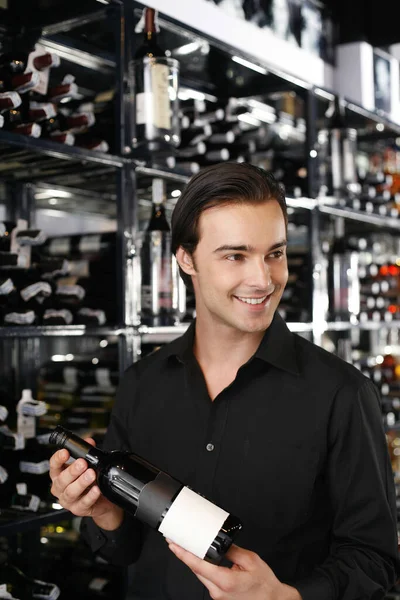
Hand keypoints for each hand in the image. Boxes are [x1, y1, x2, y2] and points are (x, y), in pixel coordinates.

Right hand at [49, 437, 122, 528]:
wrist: (101, 500)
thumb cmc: (90, 480)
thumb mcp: (88, 464)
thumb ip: (87, 451)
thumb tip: (89, 442)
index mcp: (59, 474)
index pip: (54, 465)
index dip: (58, 459)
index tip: (65, 452)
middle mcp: (60, 488)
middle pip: (61, 480)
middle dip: (72, 471)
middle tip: (82, 463)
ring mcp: (68, 500)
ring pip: (71, 492)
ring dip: (81, 482)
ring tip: (91, 474)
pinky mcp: (78, 509)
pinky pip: (83, 503)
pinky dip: (90, 496)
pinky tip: (96, 489)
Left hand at [167, 542, 300, 599]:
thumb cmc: (265, 584)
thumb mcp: (251, 560)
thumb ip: (232, 551)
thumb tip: (219, 543)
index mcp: (225, 581)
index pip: (197, 566)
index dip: (183, 554)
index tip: (173, 544)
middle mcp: (218, 591)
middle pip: (196, 570)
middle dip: (185, 555)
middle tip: (175, 541)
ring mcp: (218, 596)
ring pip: (201, 575)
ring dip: (194, 562)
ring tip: (188, 547)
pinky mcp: (220, 597)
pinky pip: (208, 580)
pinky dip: (204, 568)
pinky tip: (204, 559)